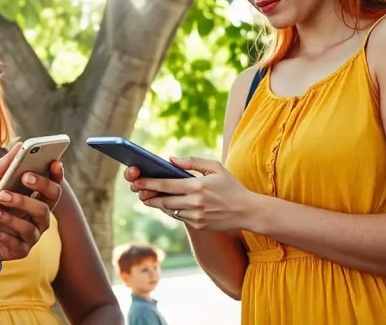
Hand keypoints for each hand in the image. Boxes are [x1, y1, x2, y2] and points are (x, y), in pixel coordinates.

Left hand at [0, 144, 63, 260]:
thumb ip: (6, 163)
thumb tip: (21, 144)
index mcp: (35, 195)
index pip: (53, 184)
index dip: (57, 174)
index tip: (54, 161)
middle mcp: (38, 214)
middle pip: (49, 202)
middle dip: (39, 188)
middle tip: (23, 177)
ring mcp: (32, 233)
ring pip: (35, 223)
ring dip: (15, 214)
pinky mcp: (21, 250)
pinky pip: (21, 244)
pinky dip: (7, 235)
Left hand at [126, 156, 258, 231]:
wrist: (248, 212)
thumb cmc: (232, 187)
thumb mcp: (215, 168)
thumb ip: (192, 162)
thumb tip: (171, 159)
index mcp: (197, 186)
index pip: (166, 185)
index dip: (149, 184)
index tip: (137, 181)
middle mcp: (195, 203)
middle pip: (163, 201)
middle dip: (148, 196)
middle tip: (138, 191)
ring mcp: (196, 217)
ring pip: (169, 211)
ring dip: (158, 204)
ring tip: (149, 198)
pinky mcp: (198, 226)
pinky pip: (179, 217)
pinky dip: (172, 211)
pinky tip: (168, 205)